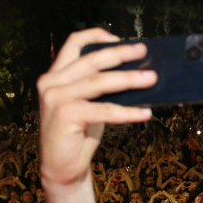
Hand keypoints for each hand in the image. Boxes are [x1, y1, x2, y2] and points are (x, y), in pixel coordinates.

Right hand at [38, 29, 155, 187]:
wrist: (62, 166)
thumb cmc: (79, 133)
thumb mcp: (89, 103)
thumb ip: (101, 86)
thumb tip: (137, 71)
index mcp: (55, 75)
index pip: (73, 43)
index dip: (97, 36)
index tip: (120, 38)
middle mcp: (51, 82)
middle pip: (92, 60)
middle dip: (121, 54)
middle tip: (144, 52)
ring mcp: (55, 97)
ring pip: (99, 82)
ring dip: (129, 79)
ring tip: (151, 78)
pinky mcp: (65, 115)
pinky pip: (104, 110)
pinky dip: (127, 111)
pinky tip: (145, 113)